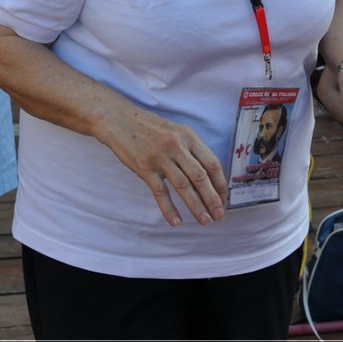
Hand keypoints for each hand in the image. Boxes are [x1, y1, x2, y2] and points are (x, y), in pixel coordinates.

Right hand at [95, 104, 225, 227]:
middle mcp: (177, 146)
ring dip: (196, 206)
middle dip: (212, 199)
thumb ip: (191, 149)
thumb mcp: (175, 131)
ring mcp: (160, 157)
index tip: (223, 199)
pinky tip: (176, 222)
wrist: (119, 120)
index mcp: (188, 136)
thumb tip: (207, 176)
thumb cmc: (150, 127)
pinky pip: (160, 192)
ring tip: (204, 220)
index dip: (220, 183)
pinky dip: (169, 209)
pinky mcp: (144, 167)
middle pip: (200, 176)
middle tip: (219, 216)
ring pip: (183, 186)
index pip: (212, 163)